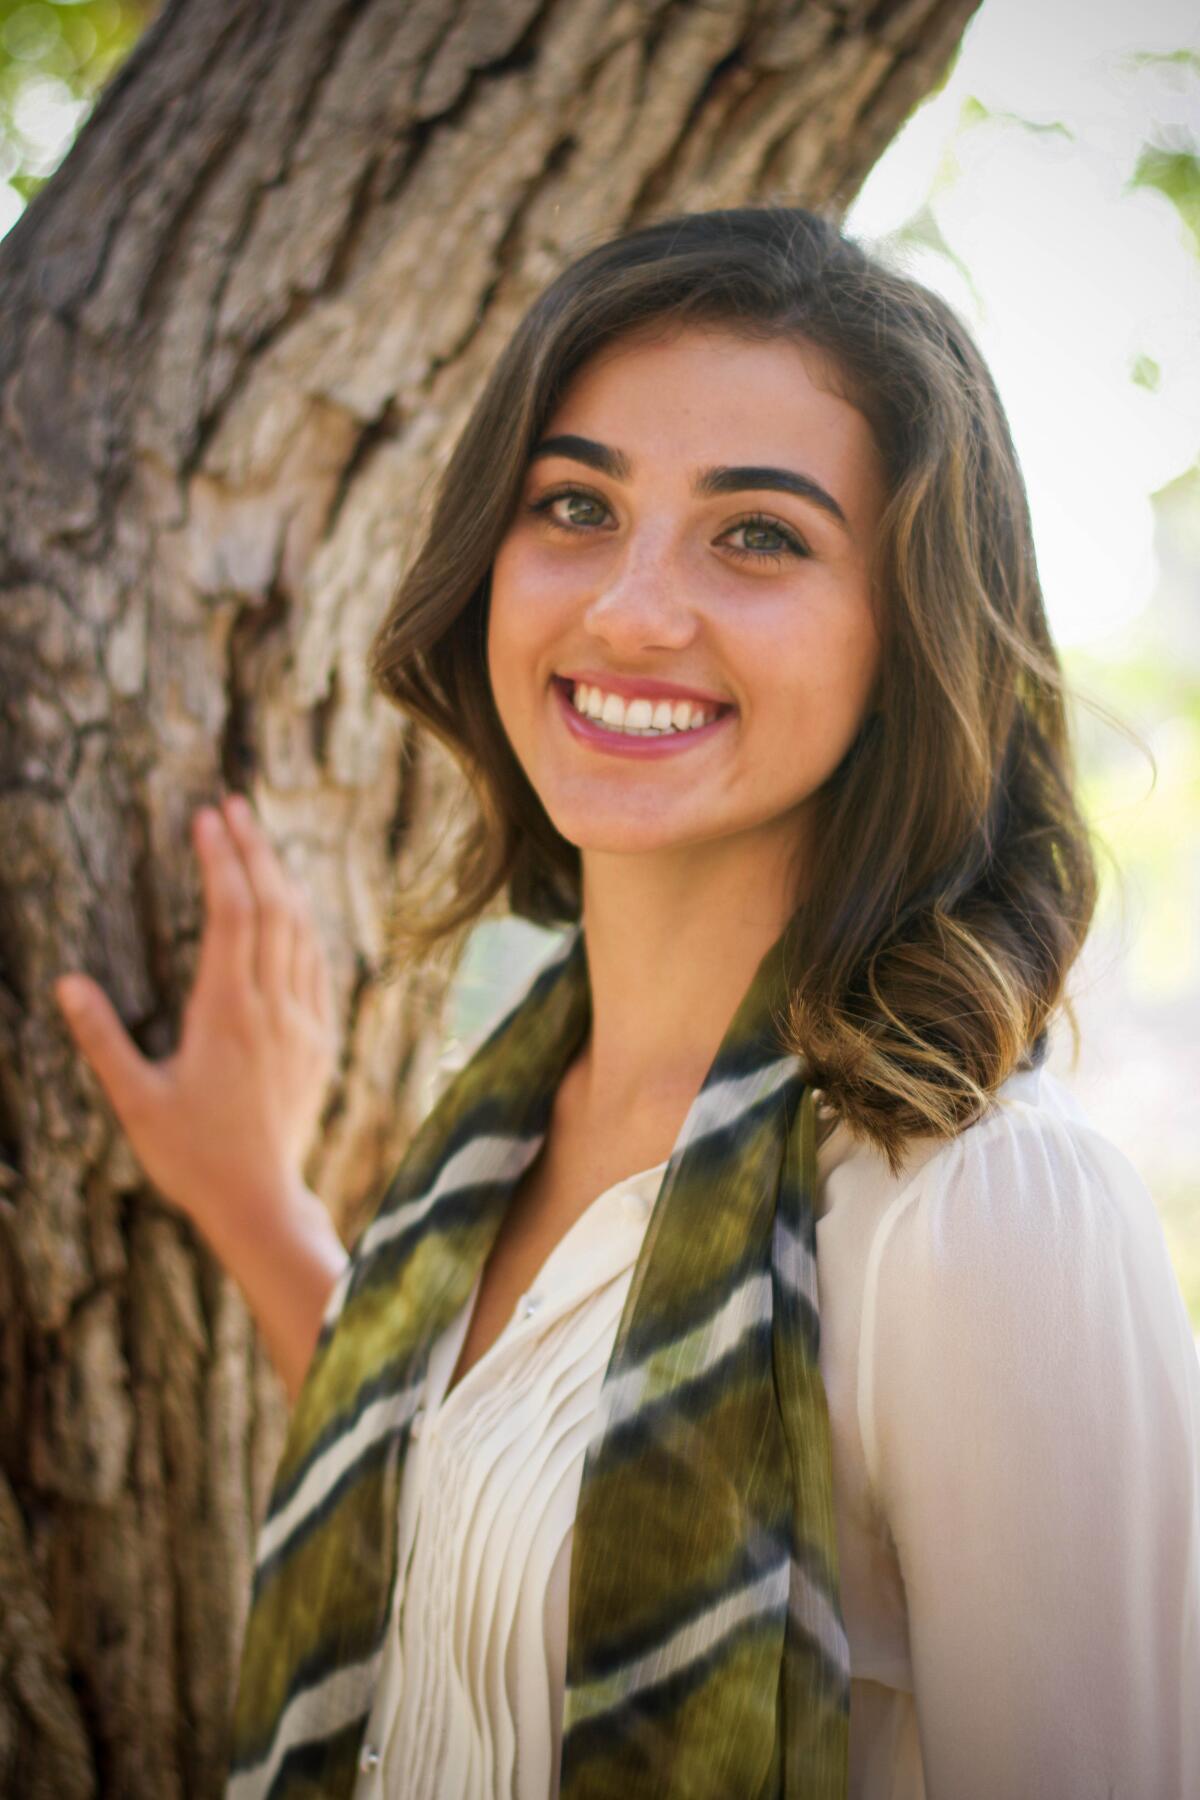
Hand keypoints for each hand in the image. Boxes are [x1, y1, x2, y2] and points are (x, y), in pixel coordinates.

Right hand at [54, 794, 337, 1236]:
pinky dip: (306, 927)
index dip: (220, 860)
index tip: (206, 818)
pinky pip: (319, 968)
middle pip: (271, 908)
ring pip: (301, 932)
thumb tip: (66, 982)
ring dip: (282, 880)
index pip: (230, 914)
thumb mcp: (134, 1099)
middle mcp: (273, 1007)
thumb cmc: (190, 1156)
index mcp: (227, 1012)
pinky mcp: (322, 1042)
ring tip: (260, 840)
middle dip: (252, 850)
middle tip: (233, 804)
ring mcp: (304, 1023)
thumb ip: (101, 1037)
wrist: (260, 1201)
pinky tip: (296, 910)